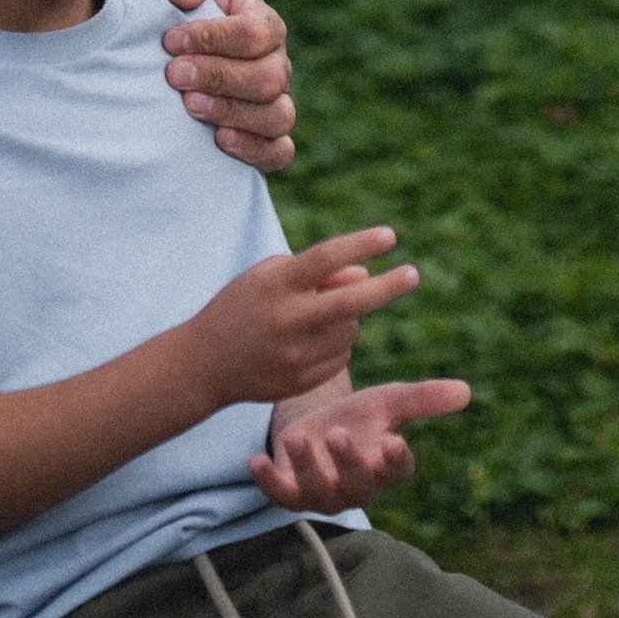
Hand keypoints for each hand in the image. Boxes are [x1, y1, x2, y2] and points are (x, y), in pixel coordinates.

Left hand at [164, 0, 295, 171]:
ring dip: (231, 112)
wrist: (173, 45)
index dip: (213, 38)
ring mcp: (274, 104)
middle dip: (218, 76)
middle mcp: (277, 65)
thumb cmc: (184, 3)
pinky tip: (219, 142)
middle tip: (173, 75)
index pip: (255, 34)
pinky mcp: (265, 138)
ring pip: (277, 116)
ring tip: (189, 106)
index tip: (170, 40)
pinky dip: (254, 149)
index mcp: (264, 24)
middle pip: (268, 78)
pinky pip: (278, 152)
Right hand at [191, 230, 422, 405]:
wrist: (205, 363)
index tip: (390, 235)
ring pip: (350, 330)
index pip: (326, 258)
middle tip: (413, 273)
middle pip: (352, 303)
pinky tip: (308, 342)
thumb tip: (364, 276)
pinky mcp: (301, 381)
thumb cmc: (242, 306)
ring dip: (349, 317)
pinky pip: (340, 357)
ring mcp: (295, 355)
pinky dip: (336, 344)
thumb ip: (317, 274)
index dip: (361, 245)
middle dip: (389, 287)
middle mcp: (288, 320)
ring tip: (318, 316)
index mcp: (277, 285)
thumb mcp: (269, 276)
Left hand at [249, 378, 471, 511]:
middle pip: (357, 484)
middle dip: (347, 462)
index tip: (389, 442)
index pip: (397, 470)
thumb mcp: (388, 402)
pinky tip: (256, 460)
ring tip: (295, 437)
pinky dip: (269, 481)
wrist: (315, 423)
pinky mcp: (291, 494)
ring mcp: (323, 494)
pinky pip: (281, 496)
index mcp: (384, 466)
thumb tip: (466, 391)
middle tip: (338, 434)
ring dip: (306, 466)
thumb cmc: (359, 417)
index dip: (394, 460)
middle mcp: (356, 487)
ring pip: (317, 491)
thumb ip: (422, 399)